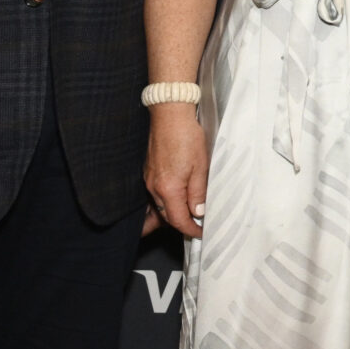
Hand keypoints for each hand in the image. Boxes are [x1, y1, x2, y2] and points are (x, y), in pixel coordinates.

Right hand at [144, 103, 209, 239]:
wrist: (169, 115)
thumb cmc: (186, 137)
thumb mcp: (200, 167)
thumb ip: (198, 192)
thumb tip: (198, 212)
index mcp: (168, 189)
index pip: (178, 220)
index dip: (191, 229)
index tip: (201, 233)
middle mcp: (153, 187)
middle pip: (166, 216)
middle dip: (182, 223)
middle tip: (199, 226)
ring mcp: (148, 179)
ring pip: (160, 206)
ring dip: (174, 213)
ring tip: (190, 214)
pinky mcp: (148, 171)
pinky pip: (156, 194)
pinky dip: (168, 200)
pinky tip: (179, 197)